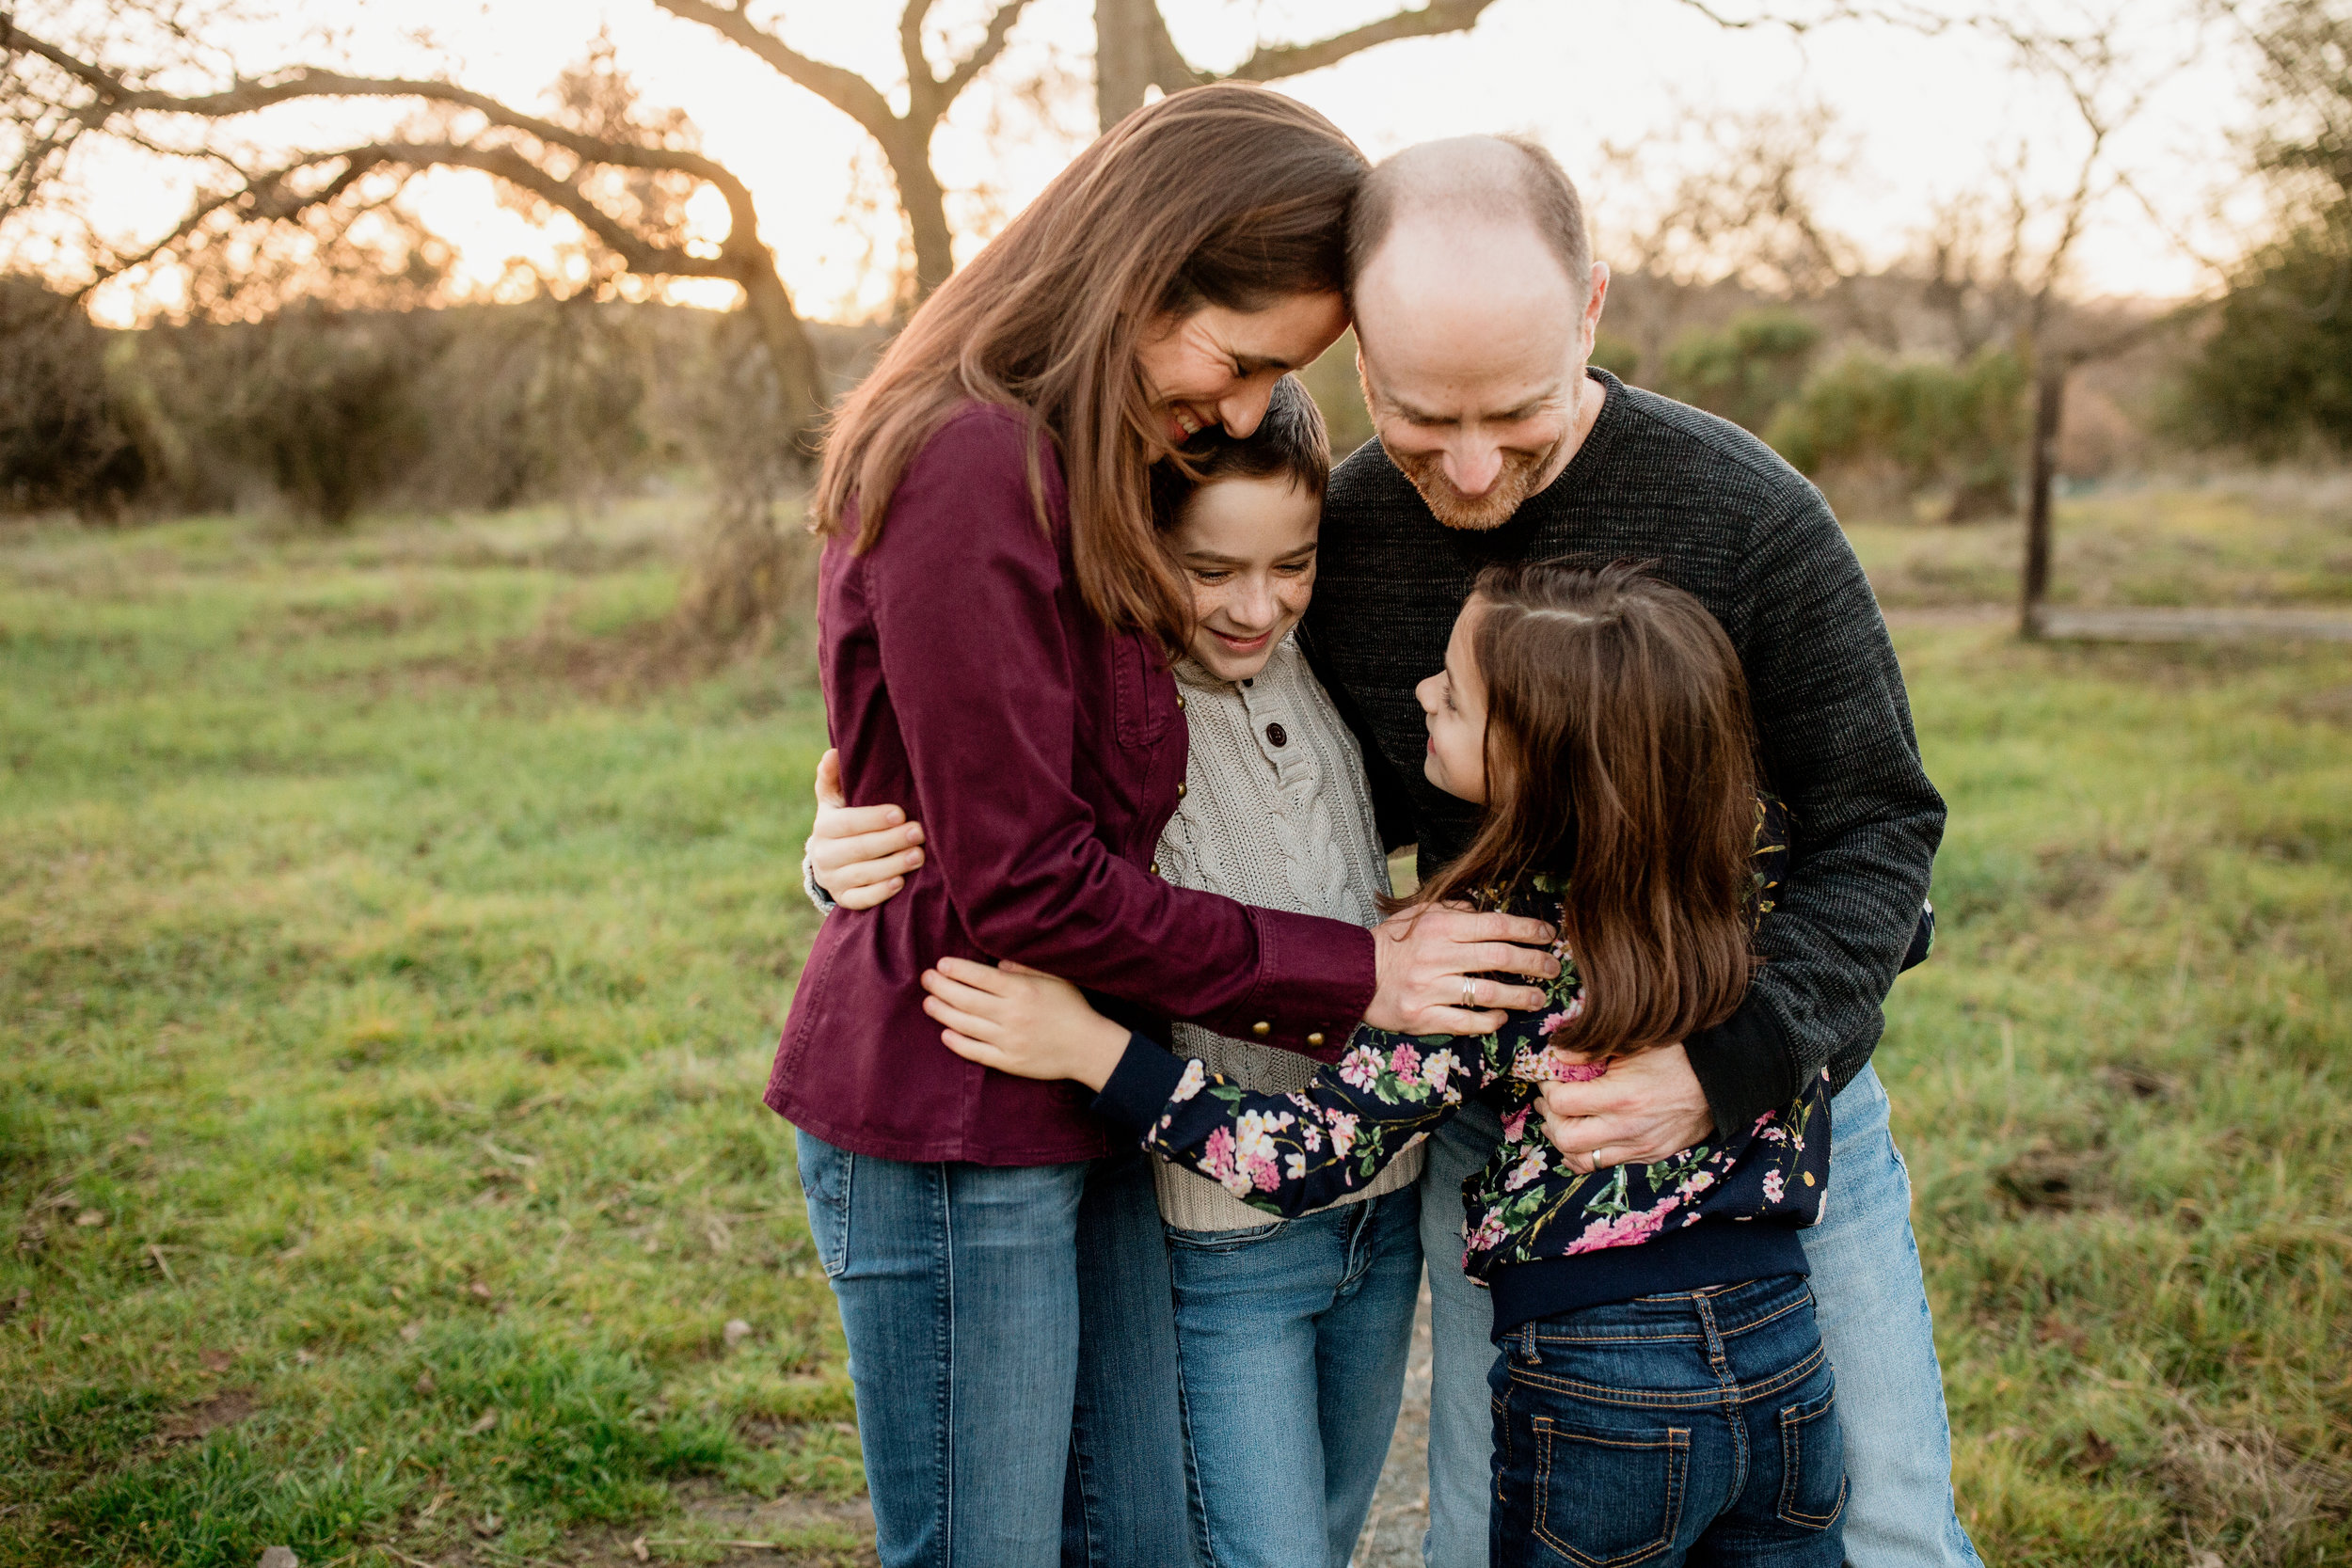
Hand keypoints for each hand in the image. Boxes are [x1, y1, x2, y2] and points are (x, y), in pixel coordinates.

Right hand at [807, 749, 924, 909]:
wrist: (831, 861)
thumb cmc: (842, 822)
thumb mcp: (835, 800)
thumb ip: (833, 778)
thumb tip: (833, 753)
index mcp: (823, 827)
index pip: (848, 822)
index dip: (873, 818)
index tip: (900, 813)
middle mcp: (824, 855)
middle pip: (858, 849)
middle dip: (891, 841)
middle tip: (919, 832)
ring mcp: (833, 880)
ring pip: (862, 875)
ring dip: (892, 865)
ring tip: (918, 855)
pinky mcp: (844, 900)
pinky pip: (861, 900)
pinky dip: (880, 892)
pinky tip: (900, 882)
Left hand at [920, 958, 1131, 1089]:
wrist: (1088, 1047)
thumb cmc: (1071, 1008)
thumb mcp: (1054, 978)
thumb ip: (1025, 968)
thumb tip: (995, 965)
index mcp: (1023, 990)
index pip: (980, 977)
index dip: (956, 969)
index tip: (940, 964)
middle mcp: (1012, 1014)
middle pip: (966, 999)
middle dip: (941, 987)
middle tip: (926, 979)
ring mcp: (1009, 1040)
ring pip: (965, 1025)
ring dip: (942, 1012)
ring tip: (928, 1003)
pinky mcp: (1009, 1062)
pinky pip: (976, 1052)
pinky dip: (958, 1042)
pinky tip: (945, 1033)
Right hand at [1362, 903, 1560, 1035]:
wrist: (1351, 975)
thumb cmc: (1390, 944)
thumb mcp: (1417, 914)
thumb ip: (1453, 908)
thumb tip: (1484, 909)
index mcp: (1438, 926)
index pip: (1495, 925)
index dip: (1528, 930)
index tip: (1548, 935)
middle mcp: (1436, 956)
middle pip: (1500, 958)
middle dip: (1534, 963)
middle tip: (1553, 968)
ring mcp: (1430, 988)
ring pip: (1489, 993)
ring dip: (1521, 997)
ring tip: (1539, 999)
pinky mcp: (1423, 1017)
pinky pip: (1467, 1021)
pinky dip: (1490, 1020)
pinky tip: (1502, 1017)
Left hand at [1535, 1043, 1713, 1171]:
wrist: (1722, 1082)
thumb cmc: (1678, 1056)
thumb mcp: (1636, 1041)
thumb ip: (1593, 1048)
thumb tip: (1556, 1054)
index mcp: (1622, 1097)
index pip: (1563, 1102)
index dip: (1548, 1088)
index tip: (1551, 1077)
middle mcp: (1628, 1129)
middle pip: (1565, 1138)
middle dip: (1550, 1117)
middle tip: (1549, 1100)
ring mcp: (1640, 1148)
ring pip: (1580, 1160)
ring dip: (1563, 1140)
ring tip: (1560, 1119)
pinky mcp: (1649, 1157)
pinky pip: (1604, 1166)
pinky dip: (1585, 1154)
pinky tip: (1583, 1135)